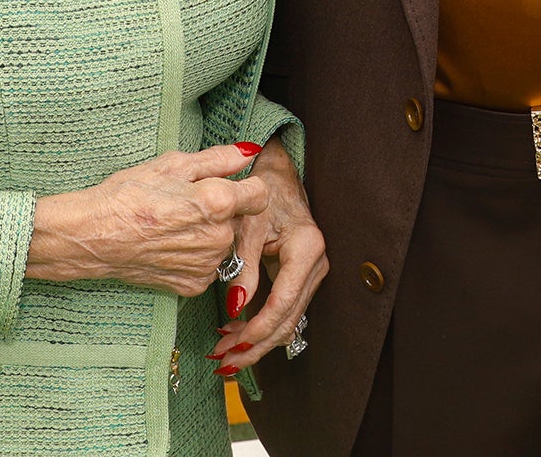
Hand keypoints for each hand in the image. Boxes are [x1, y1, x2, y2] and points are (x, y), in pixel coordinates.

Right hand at [27, 143, 270, 296]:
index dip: (246, 186)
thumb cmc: (129, 194)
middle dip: (223, 211)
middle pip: (240, 219)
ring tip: (175, 225)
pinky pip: (208, 266)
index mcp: (218, 202)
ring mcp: (207, 265)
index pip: (260, 194)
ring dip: (209, 234)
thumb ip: (219, 158)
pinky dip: (195, 257)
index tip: (228, 185)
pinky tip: (170, 245)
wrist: (95, 235)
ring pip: (224, 244)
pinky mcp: (194, 285)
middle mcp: (219, 238)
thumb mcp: (173, 164)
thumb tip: (249, 150)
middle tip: (187, 204)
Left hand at [212, 141, 327, 374]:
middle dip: (256, 345)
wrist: (278, 177)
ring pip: (288, 321)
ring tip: (224, 355)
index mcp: (306, 249)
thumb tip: (235, 307)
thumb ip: (243, 266)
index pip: (284, 301)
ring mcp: (312, 274)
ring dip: (257, 341)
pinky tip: (236, 334)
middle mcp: (316, 265)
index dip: (259, 329)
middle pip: (289, 320)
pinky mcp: (302, 278)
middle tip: (224, 362)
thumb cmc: (261, 194)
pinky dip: (261, 327)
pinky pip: (284, 311)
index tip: (234, 345)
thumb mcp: (247, 226)